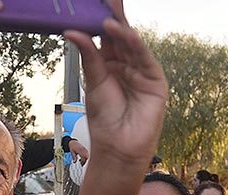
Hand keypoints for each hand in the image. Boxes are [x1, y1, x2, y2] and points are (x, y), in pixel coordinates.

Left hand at [64, 0, 167, 164]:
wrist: (118, 147)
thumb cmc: (104, 119)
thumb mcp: (93, 82)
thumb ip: (88, 56)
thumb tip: (72, 31)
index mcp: (108, 62)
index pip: (104, 34)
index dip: (98, 17)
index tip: (90, 2)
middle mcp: (126, 63)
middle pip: (120, 33)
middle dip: (112, 15)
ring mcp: (141, 70)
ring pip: (131, 42)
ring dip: (120, 27)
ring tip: (106, 14)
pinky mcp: (155, 80)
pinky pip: (144, 57)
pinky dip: (134, 44)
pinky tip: (122, 32)